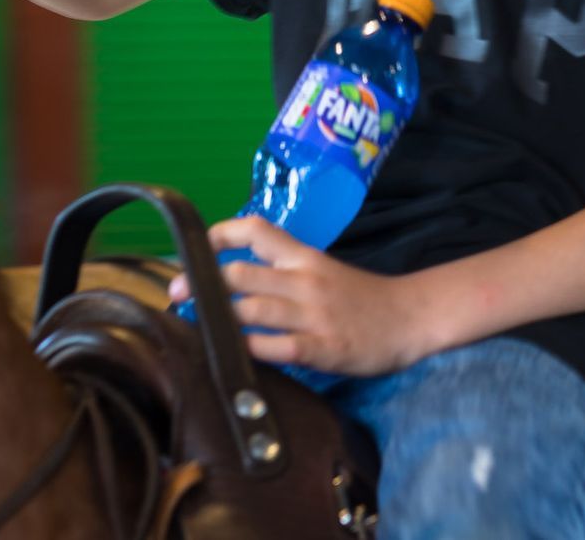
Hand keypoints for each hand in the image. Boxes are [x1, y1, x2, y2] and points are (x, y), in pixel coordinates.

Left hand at [168, 217, 433, 375]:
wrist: (409, 318)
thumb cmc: (359, 296)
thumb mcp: (320, 269)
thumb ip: (282, 269)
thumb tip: (229, 276)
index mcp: (303, 256)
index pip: (256, 230)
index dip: (220, 234)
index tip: (196, 249)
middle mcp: (304, 280)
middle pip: (240, 274)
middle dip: (200, 284)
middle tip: (175, 295)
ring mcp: (314, 314)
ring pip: (252, 311)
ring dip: (219, 319)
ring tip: (199, 326)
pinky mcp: (324, 348)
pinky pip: (278, 348)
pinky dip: (252, 350)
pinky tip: (238, 353)